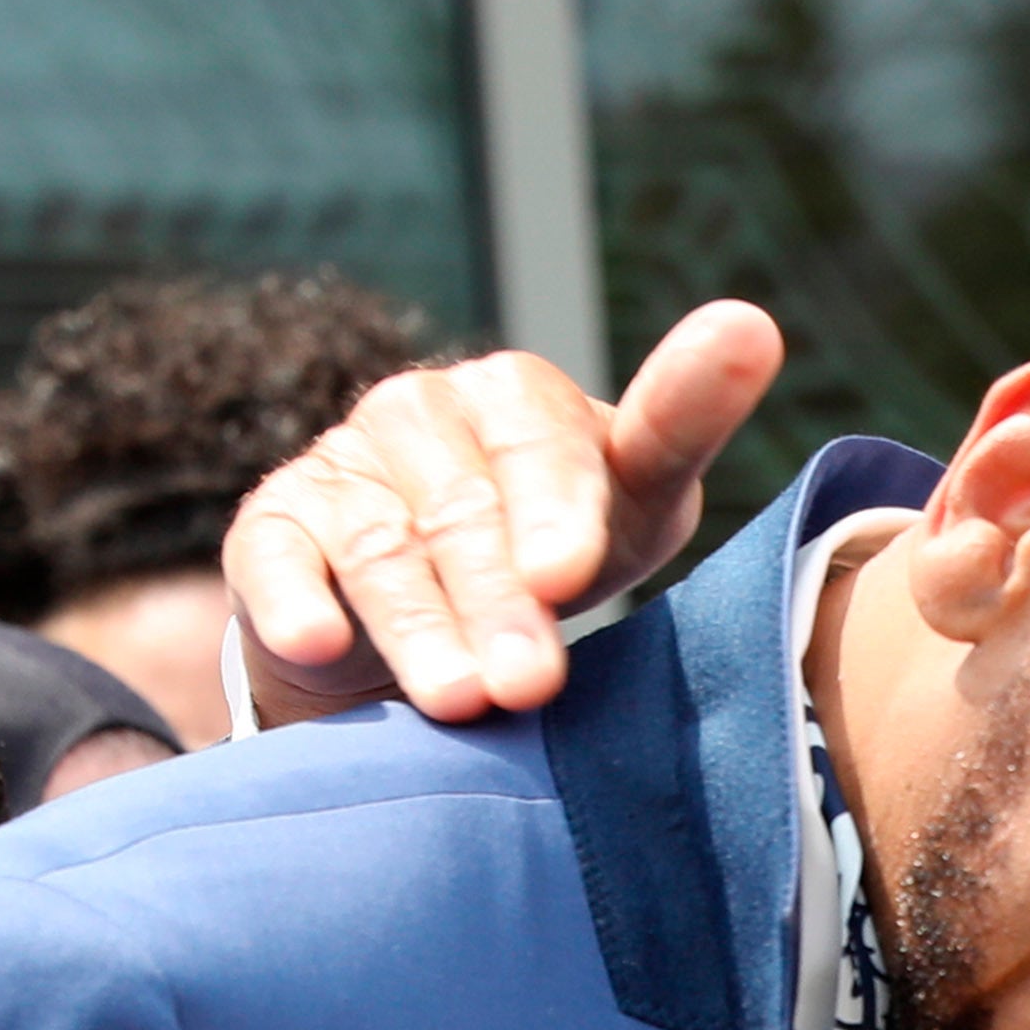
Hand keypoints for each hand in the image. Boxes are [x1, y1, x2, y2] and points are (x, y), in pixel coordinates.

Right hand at [219, 302, 785, 727]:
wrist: (428, 614)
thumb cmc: (554, 553)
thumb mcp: (630, 502)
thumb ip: (680, 427)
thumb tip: (753, 327)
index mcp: (519, 398)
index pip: (544, 443)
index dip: (556, 508)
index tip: (569, 571)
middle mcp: (426, 412)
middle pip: (468, 512)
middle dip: (501, 601)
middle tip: (531, 682)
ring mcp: (346, 464)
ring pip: (383, 547)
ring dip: (420, 625)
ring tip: (459, 701)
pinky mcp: (275, 525)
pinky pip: (278, 559)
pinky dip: (295, 602)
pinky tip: (319, 640)